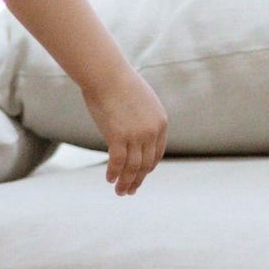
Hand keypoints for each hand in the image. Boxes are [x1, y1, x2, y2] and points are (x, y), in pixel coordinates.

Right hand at [83, 69, 168, 194]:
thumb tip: (132, 127)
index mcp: (161, 123)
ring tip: (120, 192)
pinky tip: (109, 180)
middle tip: (129, 192)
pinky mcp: (118, 137)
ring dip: (126, 182)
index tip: (139, 176)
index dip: (147, 168)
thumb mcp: (140, 102)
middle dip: (137, 180)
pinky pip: (117, 162)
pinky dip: (114, 173)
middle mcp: (151, 131)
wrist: (107, 75)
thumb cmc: (119, 84)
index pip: (156, 153)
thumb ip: (141, 118)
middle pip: (145, 164)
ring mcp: (136, 135)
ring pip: (132, 167)